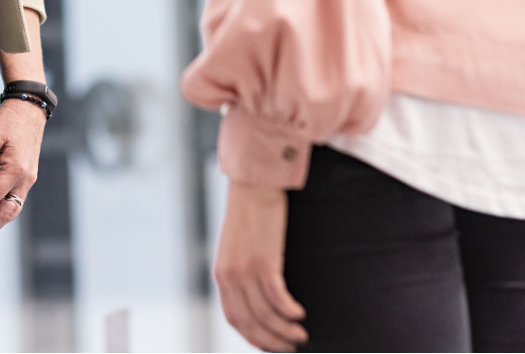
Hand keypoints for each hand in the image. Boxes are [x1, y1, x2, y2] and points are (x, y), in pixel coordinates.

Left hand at [215, 181, 306, 350]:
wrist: (254, 187)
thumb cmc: (254, 217)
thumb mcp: (242, 249)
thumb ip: (246, 272)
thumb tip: (262, 294)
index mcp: (222, 275)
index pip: (234, 318)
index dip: (254, 337)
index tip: (272, 346)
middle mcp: (229, 276)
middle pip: (249, 322)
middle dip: (271, 340)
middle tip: (293, 347)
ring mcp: (244, 269)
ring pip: (265, 314)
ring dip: (285, 330)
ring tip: (302, 335)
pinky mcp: (262, 261)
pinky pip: (276, 297)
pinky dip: (289, 311)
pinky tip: (301, 314)